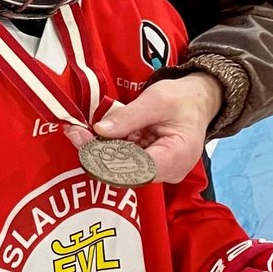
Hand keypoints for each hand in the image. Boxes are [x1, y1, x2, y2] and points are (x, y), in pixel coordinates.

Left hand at [64, 72, 220, 184]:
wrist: (198, 101)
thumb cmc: (182, 100)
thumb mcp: (156, 100)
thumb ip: (128, 117)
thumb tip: (100, 130)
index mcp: (176, 156)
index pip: (136, 170)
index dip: (106, 160)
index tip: (83, 141)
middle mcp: (169, 171)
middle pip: (126, 171)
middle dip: (97, 153)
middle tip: (74, 132)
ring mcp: (160, 171)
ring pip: (123, 168)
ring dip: (100, 151)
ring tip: (78, 132)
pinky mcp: (151, 166)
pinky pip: (126, 161)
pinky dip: (110, 148)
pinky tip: (92, 136)